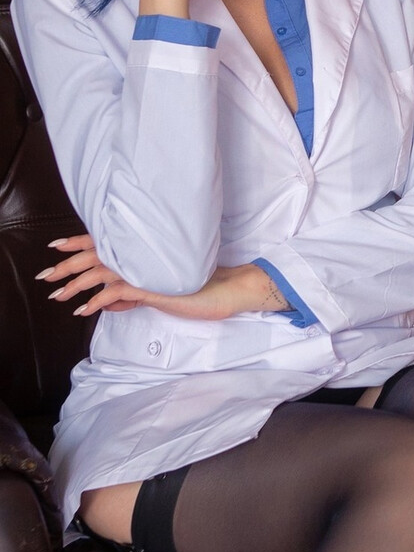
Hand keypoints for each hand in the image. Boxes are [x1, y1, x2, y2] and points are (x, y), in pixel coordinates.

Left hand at [44, 244, 282, 320]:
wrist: (231, 288)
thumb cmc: (202, 286)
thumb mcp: (162, 290)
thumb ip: (135, 294)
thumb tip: (111, 302)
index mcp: (148, 252)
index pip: (107, 243)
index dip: (81, 242)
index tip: (58, 244)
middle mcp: (145, 256)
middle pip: (98, 255)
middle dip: (68, 264)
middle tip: (45, 273)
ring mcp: (148, 270)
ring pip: (102, 272)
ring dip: (76, 284)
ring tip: (57, 295)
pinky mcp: (154, 287)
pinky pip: (118, 292)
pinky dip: (97, 300)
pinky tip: (83, 309)